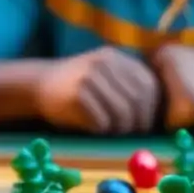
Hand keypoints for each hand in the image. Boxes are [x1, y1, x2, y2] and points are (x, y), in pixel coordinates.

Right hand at [34, 47, 160, 133]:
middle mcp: (104, 63)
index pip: (148, 85)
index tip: (146, 124)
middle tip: (133, 134)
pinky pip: (102, 121)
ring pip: (122, 113)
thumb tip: (155, 115)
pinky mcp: (76, 95)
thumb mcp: (104, 74)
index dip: (152, 108)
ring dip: (121, 129)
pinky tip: (96, 129)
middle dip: (139, 122)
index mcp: (115, 58)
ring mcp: (89, 77)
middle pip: (138, 100)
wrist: (39, 84)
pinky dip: (103, 130)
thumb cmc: (78, 87)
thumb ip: (127, 84)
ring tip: (113, 132)